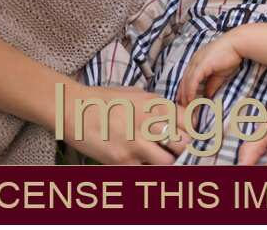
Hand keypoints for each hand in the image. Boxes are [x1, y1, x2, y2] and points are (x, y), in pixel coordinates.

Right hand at [64, 83, 189, 164]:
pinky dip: (148, 169)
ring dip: (168, 162)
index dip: (192, 130)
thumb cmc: (106, 100)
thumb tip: (178, 117)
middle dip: (185, 148)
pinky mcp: (123, 160)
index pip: (190, 121)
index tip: (190, 135)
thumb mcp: (138, 95)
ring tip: (162, 159)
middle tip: (179, 150)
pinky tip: (142, 163)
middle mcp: (150, 122)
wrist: (74, 109)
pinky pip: (146, 171)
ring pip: (169, 161)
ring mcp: (137, 143)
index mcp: (156, 104)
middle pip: (185, 142)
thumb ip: (158, 107)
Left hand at [178, 33, 242, 106]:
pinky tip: (190, 99)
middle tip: (182, 106)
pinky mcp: (201, 65)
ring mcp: (196, 62)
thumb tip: (207, 96)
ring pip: (186, 81)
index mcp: (197, 60)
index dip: (184, 89)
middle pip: (184, 80)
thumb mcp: (219, 74)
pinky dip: (190, 91)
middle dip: (182, 94)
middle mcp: (194, 61)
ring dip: (185, 94)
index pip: (187, 77)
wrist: (236, 45)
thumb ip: (211, 84)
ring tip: (185, 106)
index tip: (184, 100)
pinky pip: (193, 81)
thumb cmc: (230, 56)